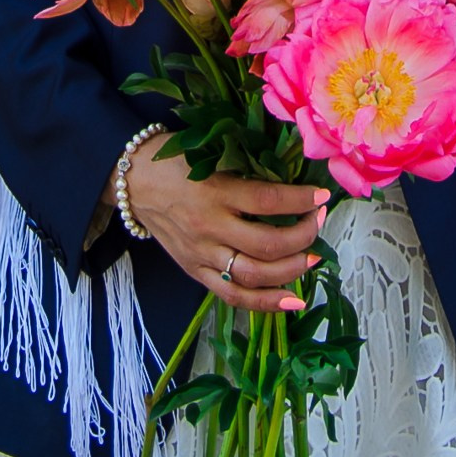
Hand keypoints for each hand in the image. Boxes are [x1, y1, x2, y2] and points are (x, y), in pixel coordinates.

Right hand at [122, 144, 329, 313]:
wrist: (132, 181)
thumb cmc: (175, 160)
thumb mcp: (209, 153)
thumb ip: (244, 170)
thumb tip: (290, 182)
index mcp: (214, 190)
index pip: (267, 200)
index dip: (300, 200)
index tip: (322, 196)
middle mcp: (210, 226)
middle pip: (266, 243)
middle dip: (303, 235)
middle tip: (320, 221)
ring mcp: (202, 254)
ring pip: (254, 274)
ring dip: (291, 270)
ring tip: (313, 257)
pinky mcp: (195, 271)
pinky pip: (233, 295)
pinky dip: (265, 303)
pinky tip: (292, 301)